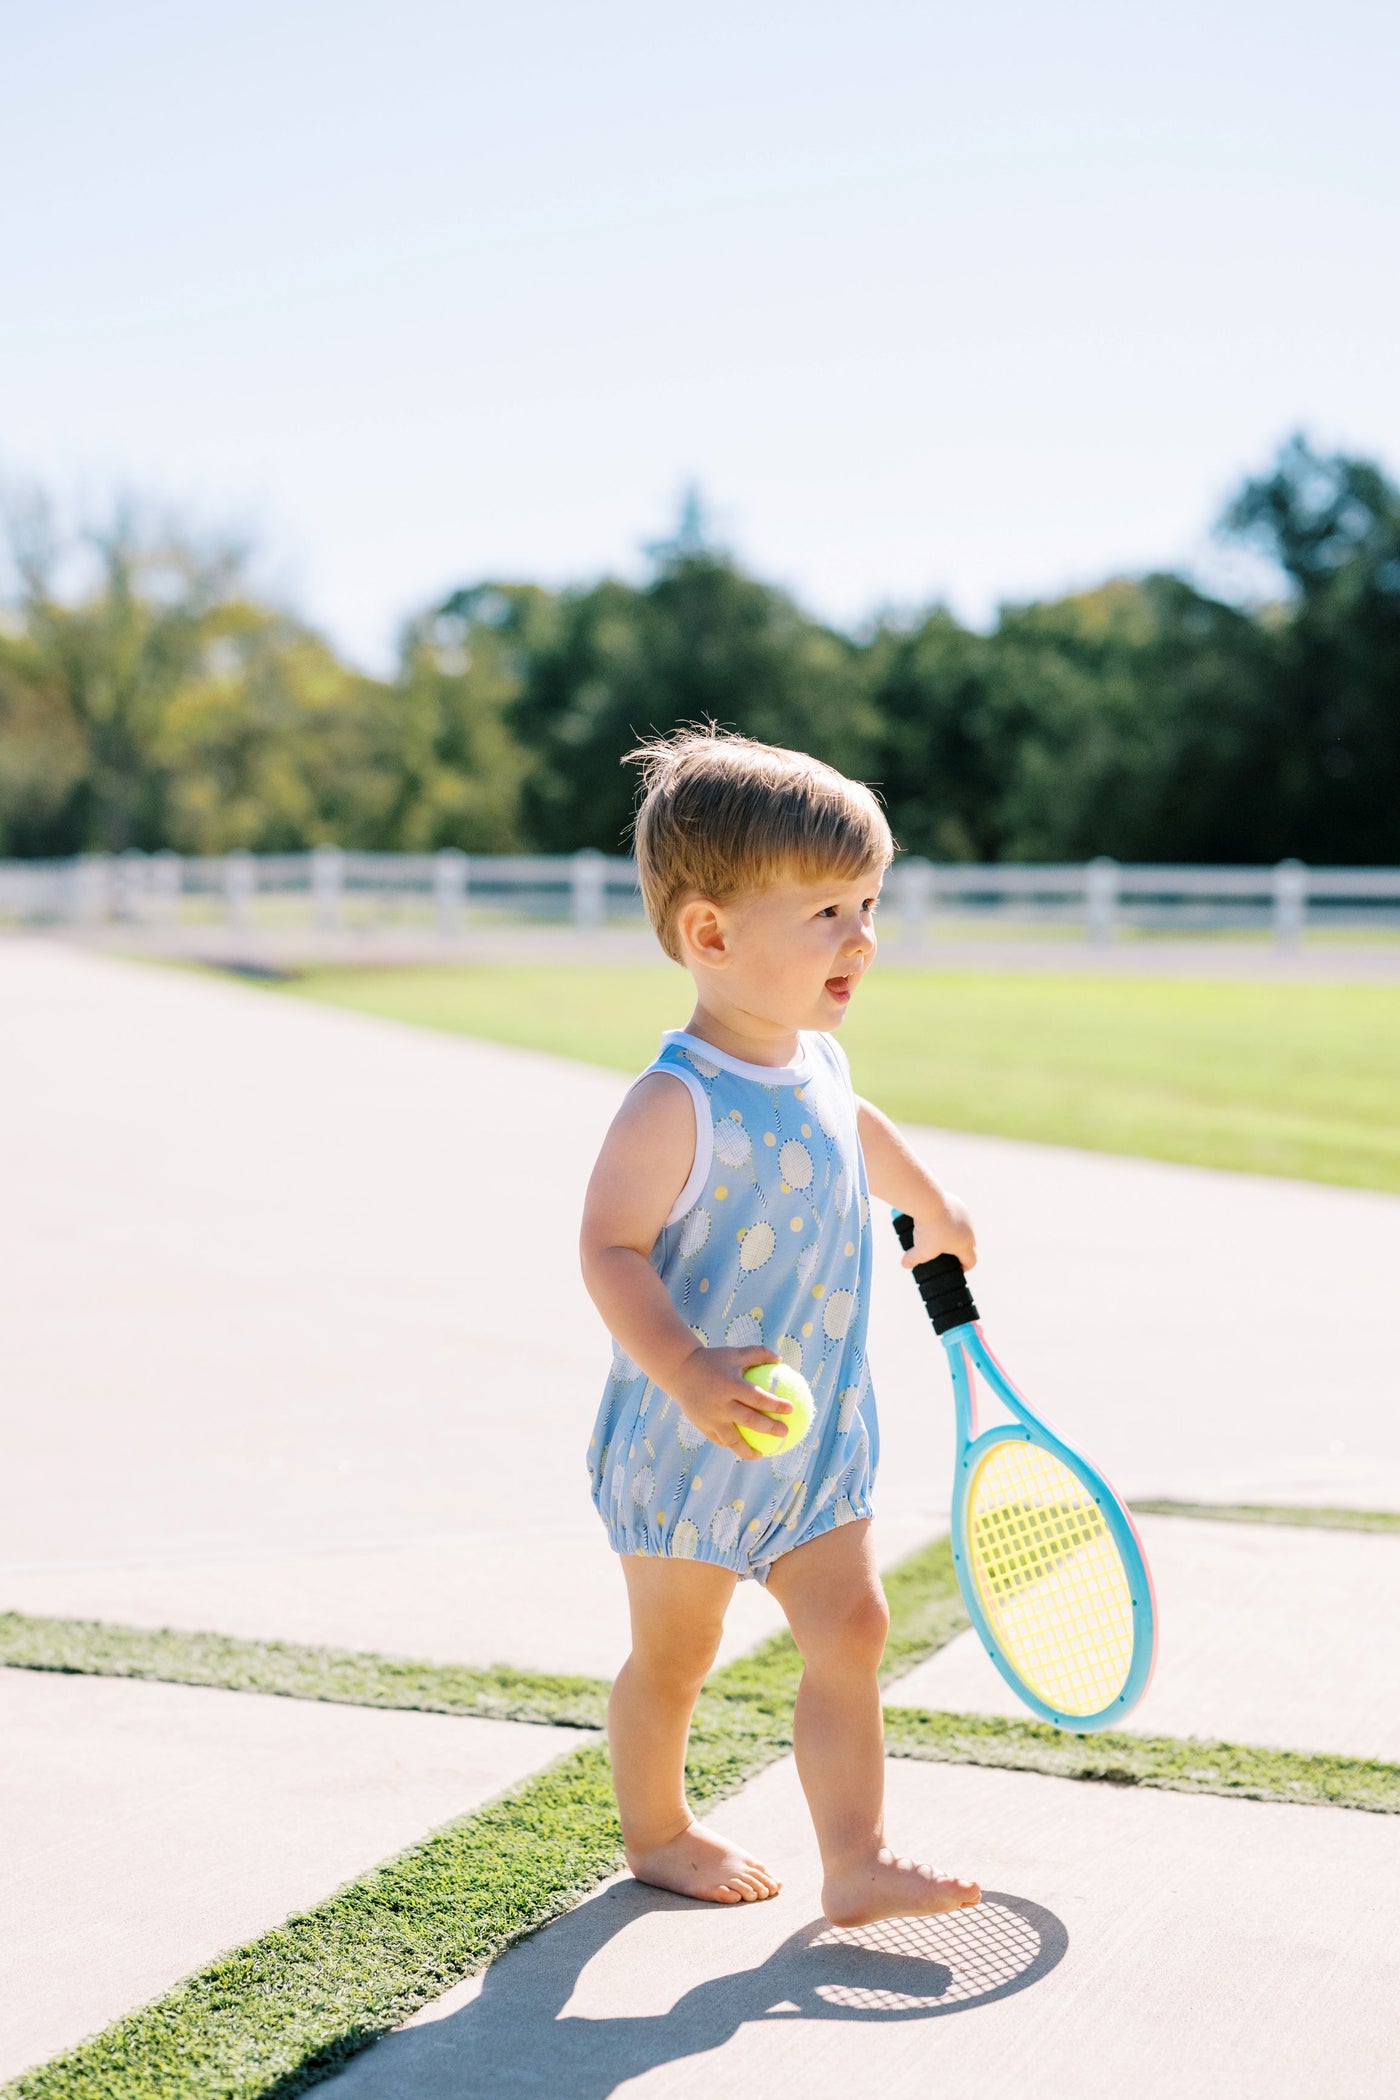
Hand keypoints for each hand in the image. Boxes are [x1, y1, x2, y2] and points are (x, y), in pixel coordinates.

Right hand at [669, 1345, 784, 1460]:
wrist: (679, 1370)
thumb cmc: (712, 1360)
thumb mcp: (734, 1353)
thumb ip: (757, 1354)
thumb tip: (780, 1359)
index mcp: (730, 1385)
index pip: (757, 1398)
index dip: (775, 1405)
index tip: (791, 1410)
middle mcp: (720, 1404)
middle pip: (749, 1421)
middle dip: (769, 1428)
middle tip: (785, 1433)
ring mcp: (710, 1417)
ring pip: (732, 1439)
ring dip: (747, 1450)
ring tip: (761, 1455)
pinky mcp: (702, 1425)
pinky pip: (719, 1439)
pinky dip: (731, 1445)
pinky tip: (742, 1448)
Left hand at [900, 1191, 976, 1271]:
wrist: (929, 1202)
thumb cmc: (929, 1229)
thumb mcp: (920, 1249)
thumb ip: (913, 1259)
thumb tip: (905, 1264)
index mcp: (965, 1244)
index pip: (972, 1261)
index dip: (965, 1267)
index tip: (956, 1268)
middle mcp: (969, 1230)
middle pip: (969, 1243)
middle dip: (959, 1249)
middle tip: (945, 1252)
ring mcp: (964, 1215)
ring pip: (962, 1227)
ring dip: (954, 1232)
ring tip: (938, 1234)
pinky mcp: (956, 1203)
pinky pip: (954, 1214)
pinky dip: (947, 1218)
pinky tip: (936, 1218)